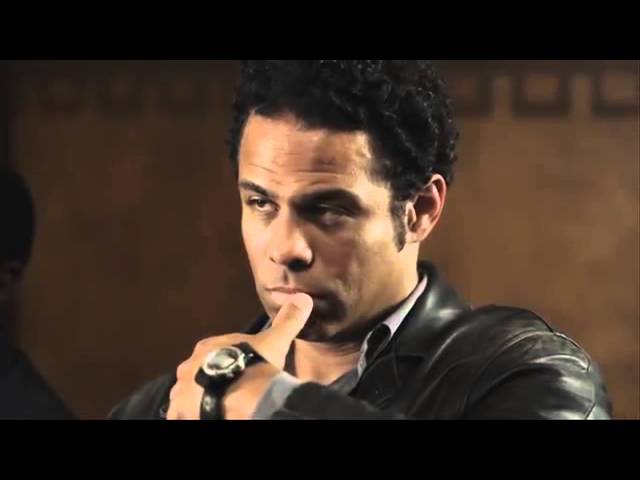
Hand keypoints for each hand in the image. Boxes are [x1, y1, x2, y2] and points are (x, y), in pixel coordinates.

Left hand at [166, 293, 312, 419]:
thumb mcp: (275, 340)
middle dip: (208, 378)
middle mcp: (188, 366)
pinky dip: (190, 415)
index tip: (238, 367)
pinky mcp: (181, 411)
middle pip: (197, 372)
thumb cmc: (256, 364)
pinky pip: (182, 414)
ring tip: (216, 404)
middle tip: (228, 387)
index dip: (226, 359)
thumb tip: (303, 298)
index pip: (213, 351)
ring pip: (187, 394)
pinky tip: (205, 415)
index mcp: (207, 346)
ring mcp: (182, 390)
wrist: (244, 395)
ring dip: (197, 399)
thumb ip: (287, 320)